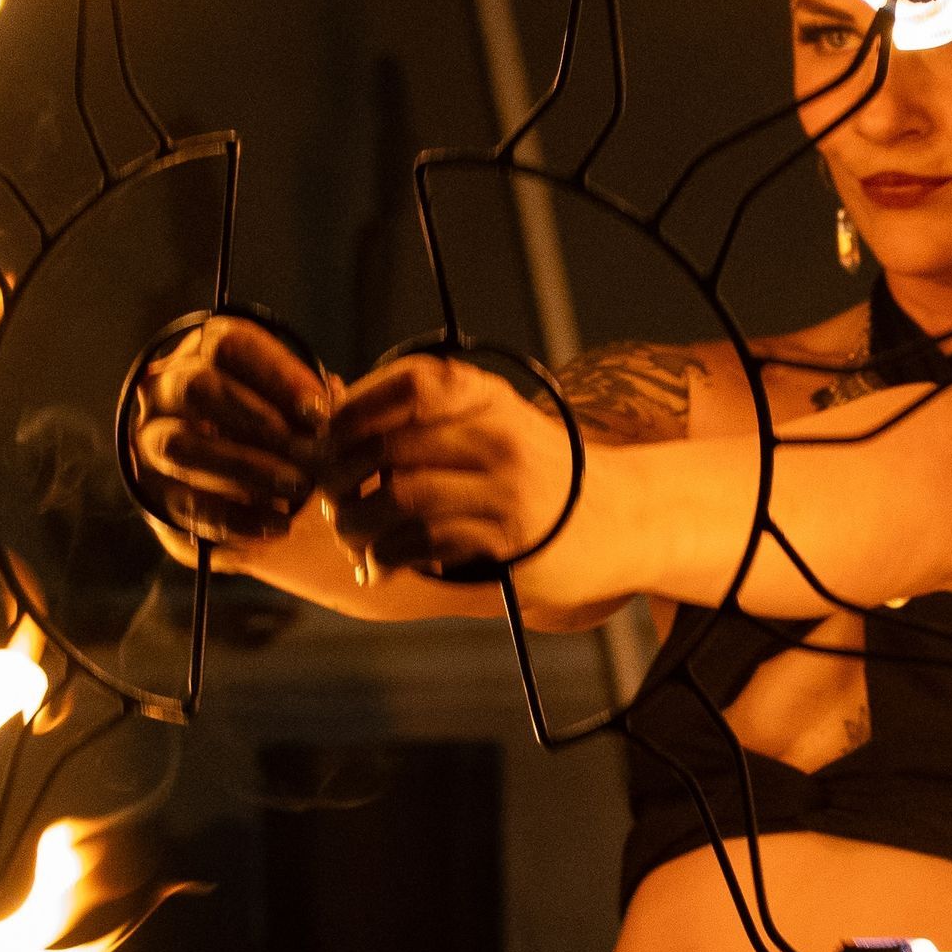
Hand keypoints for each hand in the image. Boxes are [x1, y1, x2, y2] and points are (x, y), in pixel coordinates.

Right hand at [131, 315, 332, 544]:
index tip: (320, 411)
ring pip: (182, 445)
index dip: (277, 376)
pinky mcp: (155, 492)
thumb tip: (334, 409)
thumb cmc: (271, 423)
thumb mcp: (291, 404)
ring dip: (245, 466)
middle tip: (308, 450)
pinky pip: (187, 504)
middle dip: (257, 418)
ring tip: (297, 486)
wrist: (223, 475)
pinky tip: (280, 524)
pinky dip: (237, 518)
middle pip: (197, 387)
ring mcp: (151, 439)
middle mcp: (166, 388)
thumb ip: (310, 404)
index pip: (230, 345)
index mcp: (204, 353)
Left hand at [319, 354, 579, 585]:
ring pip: (398, 498)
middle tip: (331, 500)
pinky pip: (423, 544)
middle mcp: (496, 434)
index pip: (406, 385)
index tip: (329, 440)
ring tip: (352, 539)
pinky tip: (380, 566)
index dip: (353, 412)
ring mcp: (504, 488)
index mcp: (486, 397)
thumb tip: (330, 406)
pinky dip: (387, 558)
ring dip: (357, 525)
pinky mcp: (506, 539)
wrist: (621, 518)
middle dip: (340, 478)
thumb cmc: (537, 472)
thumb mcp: (490, 424)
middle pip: (388, 446)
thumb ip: (422, 416)